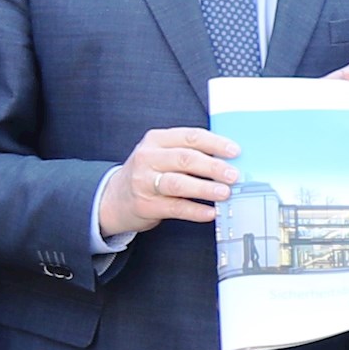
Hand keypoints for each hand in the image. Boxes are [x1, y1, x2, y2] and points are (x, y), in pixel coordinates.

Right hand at [95, 127, 240, 237]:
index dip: (215, 144)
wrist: (114, 199)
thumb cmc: (146, 174)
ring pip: (179, 183)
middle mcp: (148, 158)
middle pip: (185, 159)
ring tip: (224, 193)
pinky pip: (175, 208)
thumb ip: (187, 152)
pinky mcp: (146, 205)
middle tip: (233, 175)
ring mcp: (144, 182)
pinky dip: (195, 211)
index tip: (234, 151)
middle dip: (213, 167)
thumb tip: (226, 160)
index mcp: (156, 140)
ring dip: (205, 188)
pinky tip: (210, 212)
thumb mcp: (160, 154)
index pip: (190, 137)